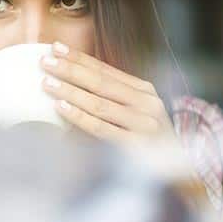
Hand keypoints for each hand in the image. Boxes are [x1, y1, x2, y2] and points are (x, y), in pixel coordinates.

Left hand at [41, 42, 173, 144]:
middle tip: (45, 61)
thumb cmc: (146, 140)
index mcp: (144, 90)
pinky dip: (80, 116)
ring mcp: (144, 124)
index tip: (56, 47)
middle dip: (71, 69)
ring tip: (47, 83)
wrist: (177, 173)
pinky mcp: (137, 146)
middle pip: (101, 82)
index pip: (105, 70)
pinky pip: (102, 128)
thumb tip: (68, 82)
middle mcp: (147, 103)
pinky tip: (61, 107)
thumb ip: (109, 98)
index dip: (80, 58)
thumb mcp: (134, 112)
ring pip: (99, 103)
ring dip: (71, 91)